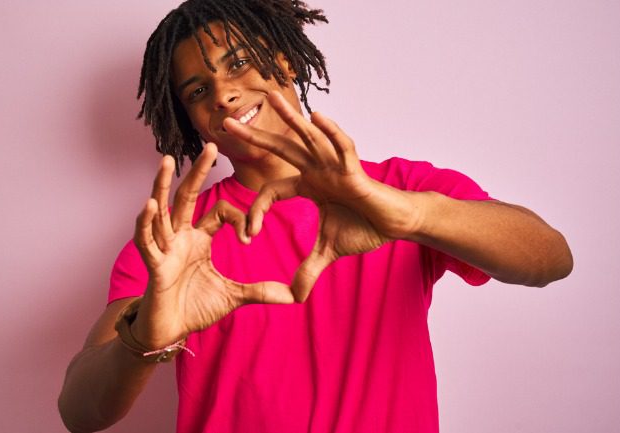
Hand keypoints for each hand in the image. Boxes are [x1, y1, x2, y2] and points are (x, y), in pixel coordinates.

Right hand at [131, 143, 293, 348]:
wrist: (168, 333)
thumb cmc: (194, 308)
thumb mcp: (233, 297)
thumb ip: (261, 292)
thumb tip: (294, 296)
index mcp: (198, 239)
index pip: (219, 213)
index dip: (238, 219)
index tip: (250, 236)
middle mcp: (179, 237)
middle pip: (188, 196)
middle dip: (198, 171)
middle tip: (212, 144)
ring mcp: (163, 248)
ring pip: (162, 210)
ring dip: (161, 185)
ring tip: (165, 160)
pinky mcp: (153, 265)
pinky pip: (146, 240)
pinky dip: (146, 223)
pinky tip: (149, 204)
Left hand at [224, 91, 421, 301]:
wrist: (395, 225)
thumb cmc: (364, 228)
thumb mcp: (328, 251)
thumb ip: (308, 270)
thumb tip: (294, 297)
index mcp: (308, 185)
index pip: (272, 190)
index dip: (257, 212)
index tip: (248, 235)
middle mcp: (317, 170)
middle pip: (279, 149)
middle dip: (253, 137)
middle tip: (225, 123)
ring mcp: (334, 166)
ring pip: (308, 137)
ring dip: (289, 119)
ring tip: (270, 98)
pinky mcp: (355, 169)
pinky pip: (341, 147)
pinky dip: (330, 132)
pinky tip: (316, 116)